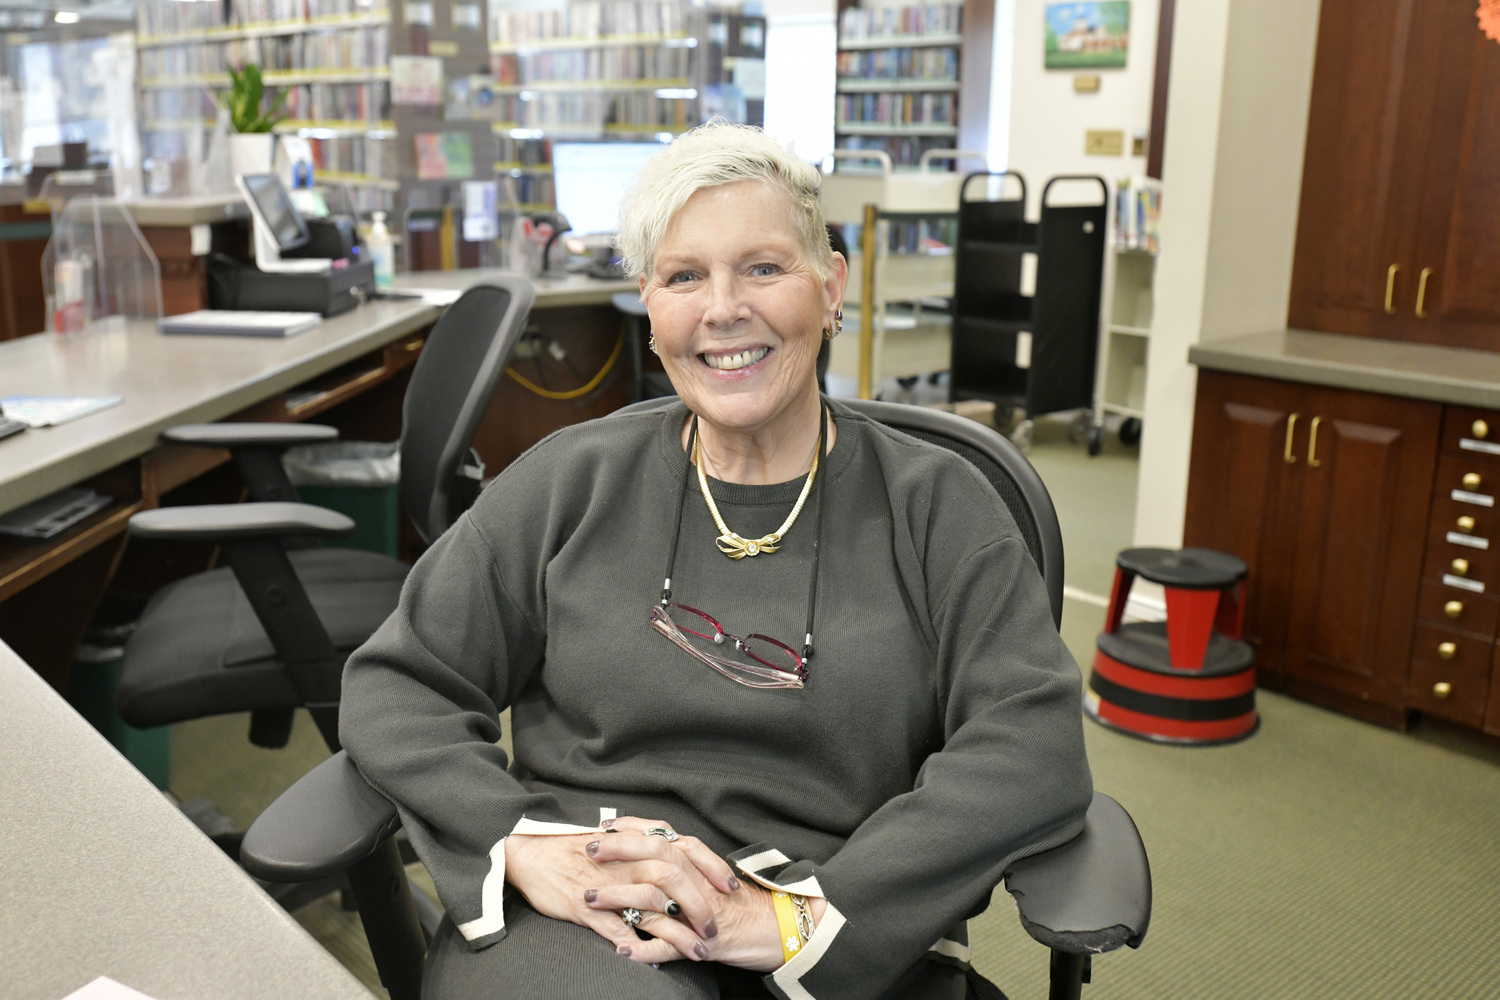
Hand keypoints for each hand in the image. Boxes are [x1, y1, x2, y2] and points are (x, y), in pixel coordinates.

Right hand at [503, 816, 736, 962]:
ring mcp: (609, 885)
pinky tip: (654, 961)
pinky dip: (639, 948)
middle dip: (699, 908)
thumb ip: (645, 839)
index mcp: (636, 843)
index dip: (711, 869)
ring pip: (652, 910)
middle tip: (713, 930)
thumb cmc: (573, 846)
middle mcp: (627, 862)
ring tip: (696, 953)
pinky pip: (618, 930)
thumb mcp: (614, 836)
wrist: (531, 852)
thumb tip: (674, 846)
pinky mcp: (588, 908)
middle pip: (674, 881)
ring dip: (678, 935)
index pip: (684, 850)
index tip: (730, 888)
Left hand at [582, 821, 826, 970]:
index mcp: (697, 862)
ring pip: (657, 898)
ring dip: (622, 899)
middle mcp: (698, 880)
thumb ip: (681, 861)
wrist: (776, 929)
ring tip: (590, 901)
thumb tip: (649, 849)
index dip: (632, 829)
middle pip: (656, 855)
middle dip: (620, 851)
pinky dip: (647, 948)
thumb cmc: (739, 903)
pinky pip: (671, 946)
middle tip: (589, 850)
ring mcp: (699, 911)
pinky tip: (624, 951)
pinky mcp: (702, 942)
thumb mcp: (708, 874)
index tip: (603, 826)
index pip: (662, 836)